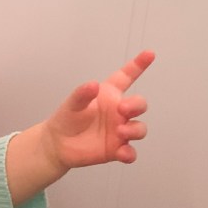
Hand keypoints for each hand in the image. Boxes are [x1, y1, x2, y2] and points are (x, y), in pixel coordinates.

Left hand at [42, 50, 154, 171]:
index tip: (149, 54)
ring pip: (139, 128)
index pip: (126, 77)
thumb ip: (82, 94)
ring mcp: (119, 130)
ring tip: (120, 132)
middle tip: (123, 110)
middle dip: (137, 105)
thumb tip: (93, 86)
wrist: (58, 144)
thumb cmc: (67, 119)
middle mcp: (118, 112)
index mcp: (109, 95)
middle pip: (139, 104)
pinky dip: (129, 154)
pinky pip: (130, 152)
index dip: (138, 65)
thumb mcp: (72, 104)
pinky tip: (122, 153)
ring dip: (134, 130)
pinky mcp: (116, 149)